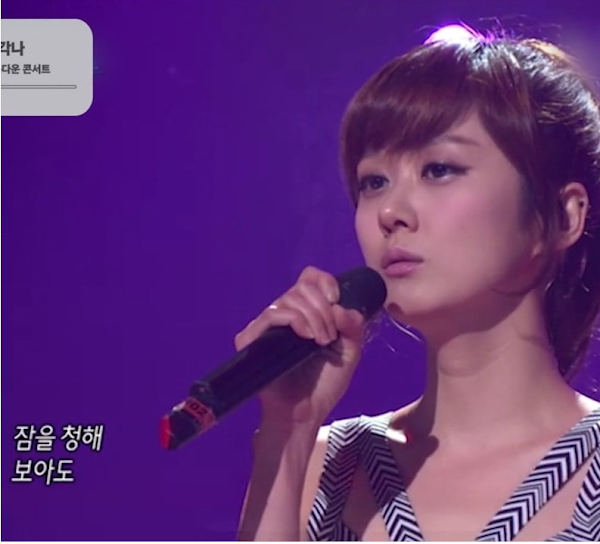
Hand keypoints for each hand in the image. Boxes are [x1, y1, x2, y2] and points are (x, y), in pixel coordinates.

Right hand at [234, 266, 365, 426]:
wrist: (305, 414)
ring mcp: (266, 326)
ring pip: (289, 298)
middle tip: (329, 336)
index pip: (309, 278)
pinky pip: (272, 314)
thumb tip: (341, 306)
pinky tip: (308, 338)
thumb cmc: (323, 386)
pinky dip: (295, 320)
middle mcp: (283, 315)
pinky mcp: (252, 339)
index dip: (325, 282)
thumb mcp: (349, 352)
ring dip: (314, 317)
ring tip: (322, 342)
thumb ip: (352, 326)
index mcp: (305, 313)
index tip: (336, 301)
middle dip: (323, 308)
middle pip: (302, 287)